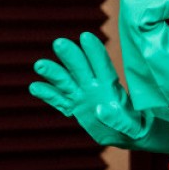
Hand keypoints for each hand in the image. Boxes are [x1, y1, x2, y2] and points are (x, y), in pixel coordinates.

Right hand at [29, 32, 168, 152]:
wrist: (127, 133)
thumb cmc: (134, 127)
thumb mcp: (130, 126)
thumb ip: (116, 118)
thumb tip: (101, 109)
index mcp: (111, 87)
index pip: (102, 66)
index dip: (95, 52)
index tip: (86, 36)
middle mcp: (94, 87)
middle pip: (81, 68)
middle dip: (70, 56)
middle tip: (59, 42)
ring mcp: (83, 96)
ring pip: (66, 82)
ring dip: (53, 73)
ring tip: (39, 64)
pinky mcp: (75, 106)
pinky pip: (59, 100)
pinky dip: (48, 94)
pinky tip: (35, 87)